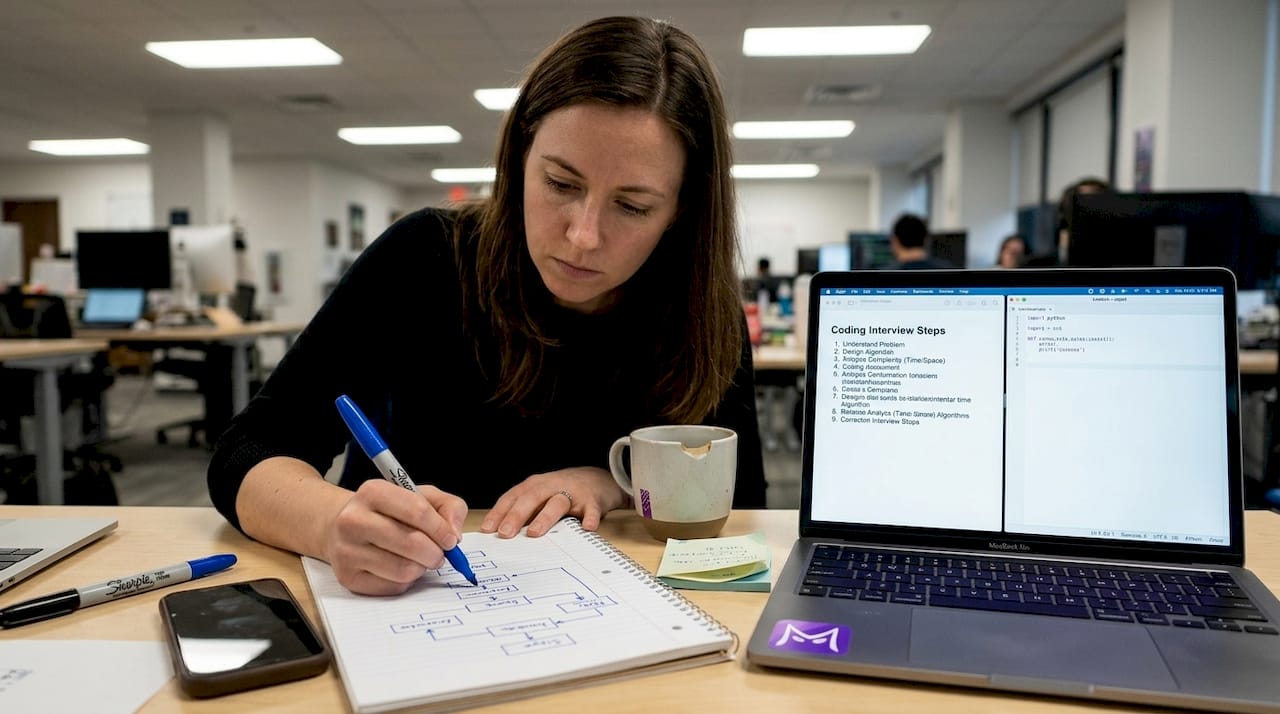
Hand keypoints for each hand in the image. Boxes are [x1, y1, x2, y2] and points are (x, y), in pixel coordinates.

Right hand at [322, 479, 468, 594]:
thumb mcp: (421, 496)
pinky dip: (406, 581)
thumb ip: (449, 507)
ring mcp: (346, 550)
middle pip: (412, 543)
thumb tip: (454, 535)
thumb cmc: (390, 512)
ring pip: (404, 569)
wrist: (345, 528)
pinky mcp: (348, 577)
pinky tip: (400, 568)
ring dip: (421, 568)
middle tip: (438, 554)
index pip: (417, 511)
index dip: (441, 529)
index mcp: (373, 492)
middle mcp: (353, 520)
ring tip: (418, 559)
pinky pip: (393, 587)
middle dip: (436, 553)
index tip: (451, 539)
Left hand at [481, 466, 626, 537]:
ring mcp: (572, 493)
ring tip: (535, 532)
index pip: (513, 497)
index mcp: (535, 485)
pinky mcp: (592, 501)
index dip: (499, 512)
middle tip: (505, 533)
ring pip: (557, 503)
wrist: (597, 480)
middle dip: (516, 515)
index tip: (488, 529)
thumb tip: (500, 536)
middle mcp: (551, 486)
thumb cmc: (562, 491)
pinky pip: (591, 510)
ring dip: (544, 517)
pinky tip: (587, 528)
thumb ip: (523, 512)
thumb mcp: (540, 496)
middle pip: (532, 498)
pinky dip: (589, 518)